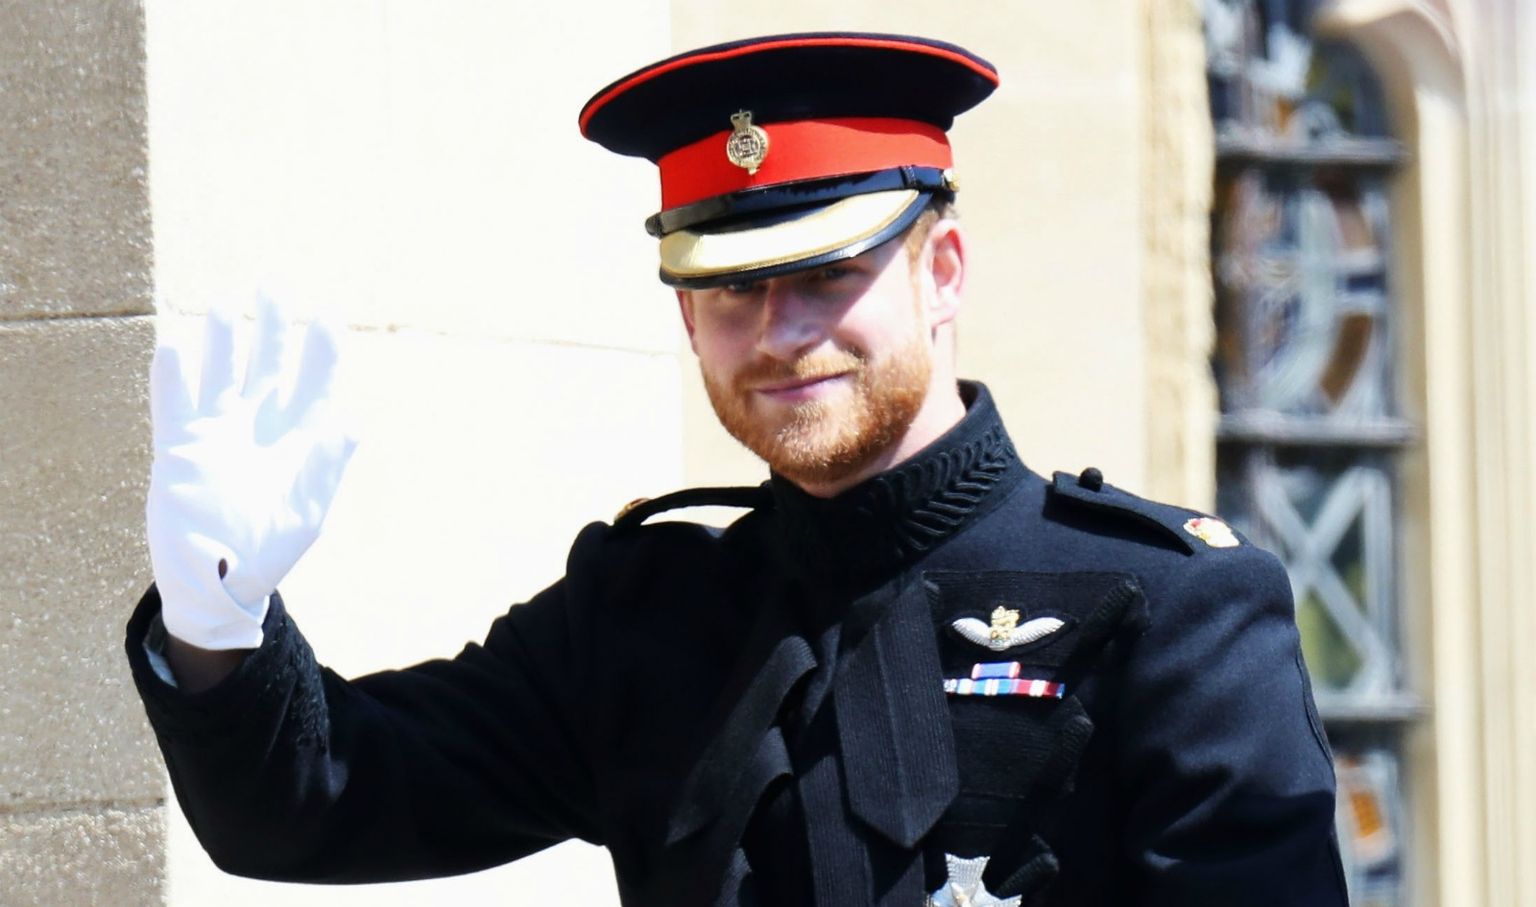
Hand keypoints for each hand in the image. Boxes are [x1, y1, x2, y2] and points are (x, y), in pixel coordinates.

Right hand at [146, 294, 356, 649]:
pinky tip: (173, 348)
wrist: (219, 582)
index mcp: (298, 436)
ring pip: (219, 369)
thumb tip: (351, 423)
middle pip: (267, 360)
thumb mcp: (307, 514)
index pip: (315, 380)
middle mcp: (259, 423)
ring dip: (221, 338)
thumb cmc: (271, 552)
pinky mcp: (178, 447)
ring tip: (223, 305)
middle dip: (272, 323)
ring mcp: (217, 431)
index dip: (321, 348)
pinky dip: (172, 377)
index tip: (326, 317)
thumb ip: (326, 468)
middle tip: (274, 285)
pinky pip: (173, 403)